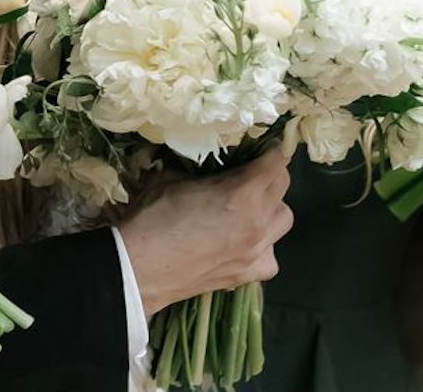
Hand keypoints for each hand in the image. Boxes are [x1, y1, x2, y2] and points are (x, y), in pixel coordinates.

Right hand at [118, 150, 292, 313]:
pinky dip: (262, 247)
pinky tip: (242, 245)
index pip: (275, 162)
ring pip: (283, 221)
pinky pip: (270, 257)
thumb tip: (203, 166)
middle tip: (248, 174)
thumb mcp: (171, 177)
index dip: (271, 150)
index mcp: (241, 192)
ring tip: (248, 209)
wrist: (138, 268)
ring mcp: (256, 252)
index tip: (263, 146)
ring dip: (270, 210)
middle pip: (283, 188)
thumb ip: (198, 170)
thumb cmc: (151, 217)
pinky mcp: (246, 275)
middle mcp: (258, 221)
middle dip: (270, 176)